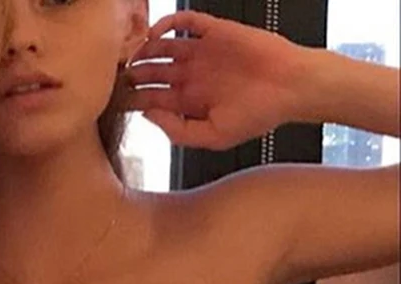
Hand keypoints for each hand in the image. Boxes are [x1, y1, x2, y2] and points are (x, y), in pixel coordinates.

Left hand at [122, 10, 302, 150]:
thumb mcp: (212, 137)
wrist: (291, 88)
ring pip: (162, 47)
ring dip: (144, 50)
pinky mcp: (215, 32)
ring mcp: (202, 53)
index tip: (114, 99)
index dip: (132, 98)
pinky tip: (154, 33)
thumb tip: (148, 114)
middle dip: (132, 73)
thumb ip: (177, 131)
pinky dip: (167, 24)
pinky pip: (185, 23)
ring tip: (131, 54)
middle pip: (152, 72)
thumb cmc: (258, 115)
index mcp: (189, 103)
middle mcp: (192, 77)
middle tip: (116, 74)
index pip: (151, 98)